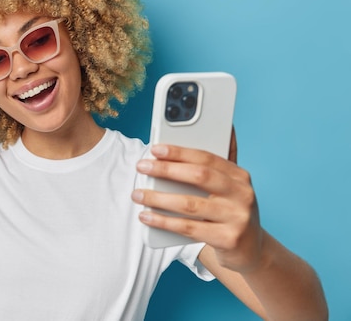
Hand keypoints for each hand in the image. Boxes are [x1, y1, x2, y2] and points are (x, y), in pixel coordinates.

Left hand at [132, 132, 262, 273]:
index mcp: (239, 176)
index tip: (155, 149)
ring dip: (158, 198)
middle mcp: (243, 194)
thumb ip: (210, 167)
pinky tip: (147, 216)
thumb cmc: (229, 213)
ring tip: (137, 194)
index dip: (179, 152)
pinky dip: (164, 222)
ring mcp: (238, 218)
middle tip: (142, 167)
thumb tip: (188, 139)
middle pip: (199, 176)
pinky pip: (188, 228)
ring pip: (190, 204)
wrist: (251, 251)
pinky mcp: (228, 239)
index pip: (206, 158)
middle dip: (166, 169)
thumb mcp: (226, 189)